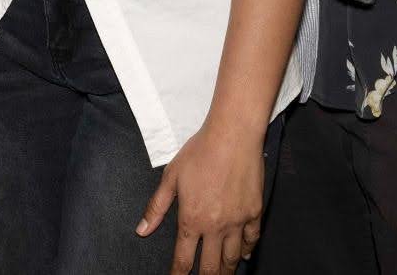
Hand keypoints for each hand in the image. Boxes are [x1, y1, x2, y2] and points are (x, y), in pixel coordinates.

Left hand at [138, 120, 264, 274]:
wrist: (232, 136)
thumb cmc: (199, 152)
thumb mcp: (171, 177)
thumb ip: (156, 207)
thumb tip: (142, 230)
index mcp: (192, 220)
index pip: (184, 259)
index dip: (178, 273)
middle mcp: (216, 227)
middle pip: (212, 266)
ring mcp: (237, 222)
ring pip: (233, 258)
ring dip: (227, 269)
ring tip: (223, 274)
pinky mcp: (254, 212)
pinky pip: (251, 239)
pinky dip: (247, 250)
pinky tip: (244, 255)